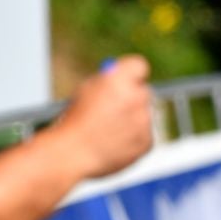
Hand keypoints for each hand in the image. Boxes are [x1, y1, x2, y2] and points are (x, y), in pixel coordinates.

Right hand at [57, 55, 153, 178]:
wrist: (74, 153)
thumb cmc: (75, 120)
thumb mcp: (86, 90)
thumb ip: (109, 81)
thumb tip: (124, 80)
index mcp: (119, 79)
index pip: (139, 66)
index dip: (131, 74)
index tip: (126, 80)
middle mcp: (136, 98)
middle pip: (144, 91)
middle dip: (133, 98)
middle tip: (118, 107)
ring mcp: (144, 121)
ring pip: (144, 115)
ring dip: (131, 120)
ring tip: (107, 132)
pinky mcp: (147, 142)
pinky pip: (144, 136)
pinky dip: (132, 139)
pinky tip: (113, 144)